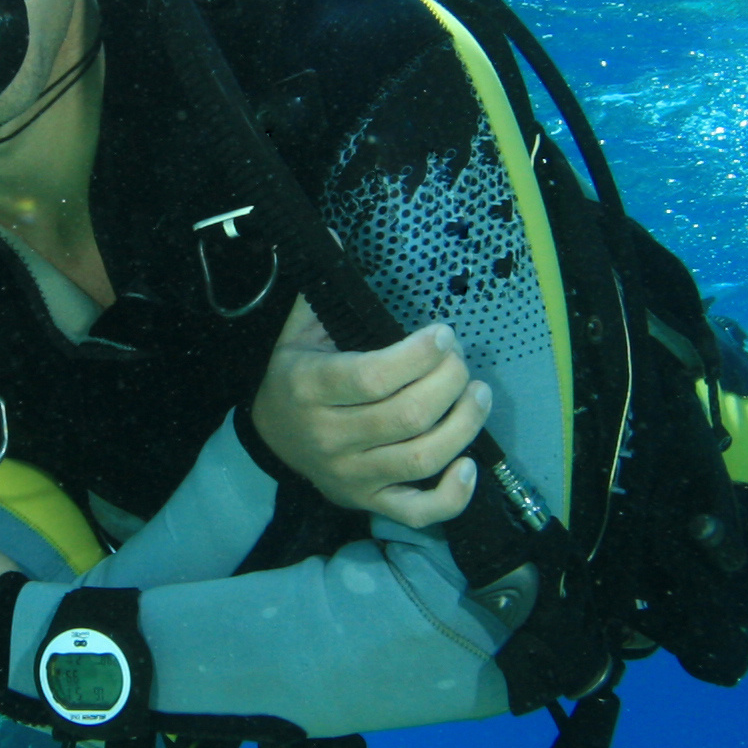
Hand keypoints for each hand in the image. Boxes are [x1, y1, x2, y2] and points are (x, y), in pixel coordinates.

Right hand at [251, 297, 488, 528]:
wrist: (269, 440)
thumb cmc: (294, 378)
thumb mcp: (296, 332)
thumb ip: (320, 289)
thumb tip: (334, 235)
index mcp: (308, 388)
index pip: (372, 377)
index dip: (419, 355)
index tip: (444, 335)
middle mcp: (329, 437)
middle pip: (407, 416)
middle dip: (449, 381)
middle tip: (461, 360)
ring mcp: (351, 475)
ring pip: (421, 459)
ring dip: (464, 424)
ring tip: (479, 394)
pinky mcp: (369, 503)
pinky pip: (417, 512)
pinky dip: (452, 496)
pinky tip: (470, 464)